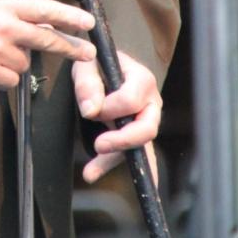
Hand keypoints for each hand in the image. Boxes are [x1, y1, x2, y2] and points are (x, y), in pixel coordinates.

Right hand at [0, 0, 95, 89]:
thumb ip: (18, 16)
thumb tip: (48, 25)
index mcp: (5, 6)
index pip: (44, 9)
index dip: (68, 16)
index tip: (87, 23)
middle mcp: (4, 25)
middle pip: (46, 38)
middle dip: (70, 47)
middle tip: (88, 52)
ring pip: (25, 64)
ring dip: (13, 65)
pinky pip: (12, 81)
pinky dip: (2, 79)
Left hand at [72, 51, 161, 184]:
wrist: (99, 66)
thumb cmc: (97, 62)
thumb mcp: (87, 64)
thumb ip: (88, 82)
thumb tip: (91, 110)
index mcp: (142, 80)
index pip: (131, 100)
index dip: (110, 108)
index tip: (90, 108)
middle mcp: (150, 102)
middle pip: (147, 128)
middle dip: (123, 140)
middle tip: (98, 144)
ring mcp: (145, 121)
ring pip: (139, 147)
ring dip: (113, 159)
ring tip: (89, 171)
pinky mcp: (134, 135)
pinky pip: (129, 155)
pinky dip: (109, 165)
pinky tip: (93, 174)